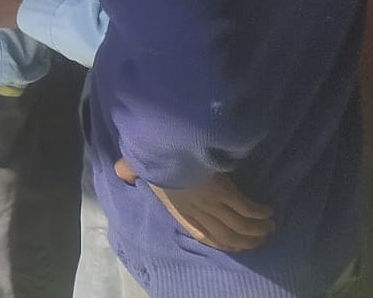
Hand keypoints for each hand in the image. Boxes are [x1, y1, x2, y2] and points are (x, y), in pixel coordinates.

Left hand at [112, 161, 274, 251]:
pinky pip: (246, 208)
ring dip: (256, 229)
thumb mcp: (136, 167)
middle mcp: (198, 211)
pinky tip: (267, 212)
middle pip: (227, 234)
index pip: (202, 233)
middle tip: (260, 239)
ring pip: (239, 224)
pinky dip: (258, 212)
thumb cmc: (151, 157)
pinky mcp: (224, 191)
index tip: (232, 244)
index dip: (219, 242)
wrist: (165, 147)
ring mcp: (212, 202)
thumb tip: (121, 174)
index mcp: (179, 209)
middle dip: (245, 240)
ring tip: (269, 228)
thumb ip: (129, 173)